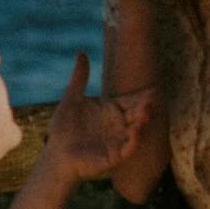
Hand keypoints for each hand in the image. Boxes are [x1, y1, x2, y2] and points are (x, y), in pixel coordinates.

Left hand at [44, 52, 155, 183]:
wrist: (56, 154)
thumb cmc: (63, 129)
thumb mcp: (71, 99)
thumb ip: (79, 78)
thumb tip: (82, 52)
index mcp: (111, 111)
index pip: (130, 101)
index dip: (142, 95)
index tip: (153, 88)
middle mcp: (118, 125)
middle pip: (136, 114)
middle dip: (145, 107)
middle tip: (152, 98)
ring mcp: (118, 141)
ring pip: (135, 130)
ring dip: (142, 122)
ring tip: (146, 112)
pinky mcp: (114, 156)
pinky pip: (127, 148)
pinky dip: (133, 140)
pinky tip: (135, 131)